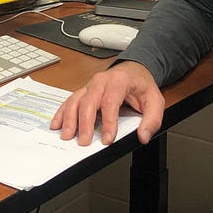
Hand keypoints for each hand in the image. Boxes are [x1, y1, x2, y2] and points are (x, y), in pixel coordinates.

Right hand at [50, 61, 164, 146]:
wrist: (134, 70)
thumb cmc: (141, 85)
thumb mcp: (154, 100)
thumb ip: (152, 120)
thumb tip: (143, 136)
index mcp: (119, 81)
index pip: (110, 102)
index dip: (108, 122)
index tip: (108, 139)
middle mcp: (101, 81)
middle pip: (89, 102)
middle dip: (85, 123)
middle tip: (84, 142)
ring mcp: (90, 85)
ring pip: (75, 101)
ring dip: (70, 119)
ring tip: (67, 135)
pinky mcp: (84, 91)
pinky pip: (70, 101)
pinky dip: (62, 113)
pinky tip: (57, 124)